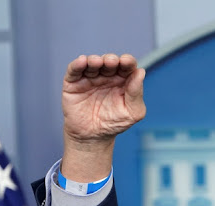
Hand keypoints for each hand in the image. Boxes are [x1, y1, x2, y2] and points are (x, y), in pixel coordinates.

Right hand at [60, 54, 145, 180]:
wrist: (93, 137)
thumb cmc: (115, 124)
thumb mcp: (132, 112)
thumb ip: (136, 94)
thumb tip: (141, 72)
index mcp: (123, 81)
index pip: (127, 66)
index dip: (127, 61)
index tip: (127, 61)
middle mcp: (107, 76)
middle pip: (110, 61)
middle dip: (111, 59)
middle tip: (112, 62)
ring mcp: (90, 78)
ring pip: (92, 63)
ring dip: (95, 60)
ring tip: (97, 62)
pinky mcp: (73, 83)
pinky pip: (74, 70)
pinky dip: (77, 64)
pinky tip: (82, 61)